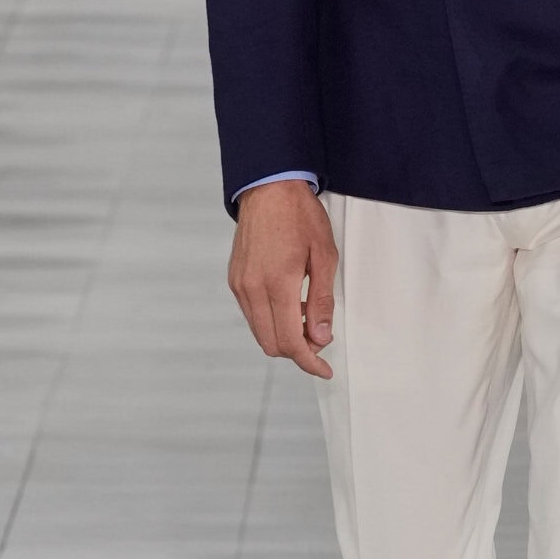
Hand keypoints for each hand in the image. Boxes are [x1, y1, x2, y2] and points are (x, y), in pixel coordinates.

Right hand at [228, 181, 337, 378]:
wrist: (269, 188)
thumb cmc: (300, 217)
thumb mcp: (324, 256)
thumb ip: (321, 300)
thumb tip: (320, 337)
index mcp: (278, 284)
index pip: (291, 341)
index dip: (309, 362)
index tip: (324, 370)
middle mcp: (253, 289)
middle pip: (272, 344)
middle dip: (298, 351)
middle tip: (319, 338)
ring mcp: (240, 285)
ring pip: (260, 332)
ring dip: (284, 335)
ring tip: (307, 316)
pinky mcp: (235, 280)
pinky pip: (252, 314)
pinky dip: (271, 320)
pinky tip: (290, 303)